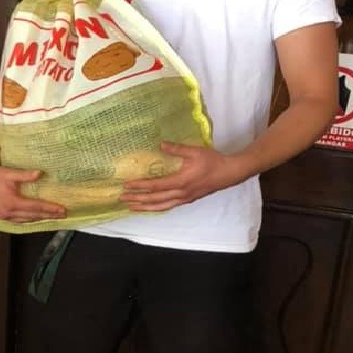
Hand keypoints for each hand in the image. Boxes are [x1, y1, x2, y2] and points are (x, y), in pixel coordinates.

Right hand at [0, 162, 66, 222]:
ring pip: (27, 220)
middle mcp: (9, 212)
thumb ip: (25, 175)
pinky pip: (19, 221)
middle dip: (49, 216)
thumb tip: (40, 173)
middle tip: (62, 215)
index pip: (35, 207)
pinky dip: (30, 220)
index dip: (50, 209)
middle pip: (33, 216)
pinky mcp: (2, 216)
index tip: (62, 209)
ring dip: (40, 219)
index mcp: (12, 202)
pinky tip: (36, 218)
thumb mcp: (10, 173)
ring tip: (52, 217)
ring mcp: (5, 216)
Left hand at [120, 142, 242, 211]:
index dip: (140, 186)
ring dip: (145, 207)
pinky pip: (169, 206)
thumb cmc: (212, 161)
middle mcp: (181, 193)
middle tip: (122, 199)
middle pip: (155, 200)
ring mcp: (185, 199)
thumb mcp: (194, 151)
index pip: (156, 186)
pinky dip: (157, 207)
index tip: (127, 185)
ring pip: (161, 206)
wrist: (229, 173)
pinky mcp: (188, 199)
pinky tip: (150, 207)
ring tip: (132, 207)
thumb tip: (160, 144)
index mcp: (181, 182)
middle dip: (138, 200)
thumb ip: (177, 149)